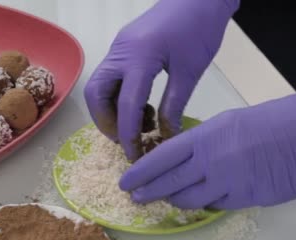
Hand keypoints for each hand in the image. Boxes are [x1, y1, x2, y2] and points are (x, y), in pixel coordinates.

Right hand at [84, 0, 238, 160]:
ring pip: (98, 87)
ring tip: (136, 124)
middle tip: (126, 138)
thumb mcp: (190, 72)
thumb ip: (174, 106)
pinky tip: (140, 106)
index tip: (134, 154)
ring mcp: (117, 49)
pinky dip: (116, 97)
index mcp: (139, 58)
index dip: (128, 134)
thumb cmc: (200, 29)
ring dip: (109, 111)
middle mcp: (120, 53)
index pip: (126, 105)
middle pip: (95, 95)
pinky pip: (109, 78)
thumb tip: (166, 137)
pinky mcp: (122, 48)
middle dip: (106, 122)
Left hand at [120, 79, 295, 209]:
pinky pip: (215, 206)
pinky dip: (205, 205)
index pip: (162, 157)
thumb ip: (205, 142)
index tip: (125, 181)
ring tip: (167, 199)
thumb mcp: (231, 122)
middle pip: (169, 182)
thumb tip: (186, 158)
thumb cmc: (279, 120)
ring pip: (189, 200)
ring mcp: (229, 182)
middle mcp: (212, 161)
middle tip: (135, 198)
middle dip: (148, 192)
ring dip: (175, 200)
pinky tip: (202, 201)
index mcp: (207, 136)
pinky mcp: (247, 199)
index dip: (140, 171)